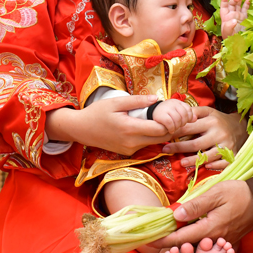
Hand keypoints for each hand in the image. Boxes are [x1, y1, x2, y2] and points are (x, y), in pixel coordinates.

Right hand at [46, 95, 171, 155]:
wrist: (81, 130)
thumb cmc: (97, 113)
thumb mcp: (116, 102)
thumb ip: (137, 101)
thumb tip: (156, 99)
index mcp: (129, 129)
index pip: (160, 129)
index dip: (169, 121)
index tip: (170, 111)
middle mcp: (132, 143)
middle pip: (161, 138)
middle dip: (170, 127)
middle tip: (170, 115)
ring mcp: (130, 150)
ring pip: (155, 143)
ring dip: (161, 132)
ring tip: (160, 118)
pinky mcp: (128, 153)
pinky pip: (146, 145)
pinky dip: (151, 137)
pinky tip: (149, 126)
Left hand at [151, 181, 252, 247]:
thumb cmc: (240, 193)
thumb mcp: (217, 193)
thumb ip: (196, 205)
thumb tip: (175, 215)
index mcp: (210, 228)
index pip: (181, 239)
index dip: (163, 240)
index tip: (148, 239)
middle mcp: (214, 239)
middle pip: (186, 247)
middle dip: (169, 245)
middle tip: (153, 239)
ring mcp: (220, 242)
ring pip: (196, 247)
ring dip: (181, 244)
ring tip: (167, 237)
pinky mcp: (226, 241)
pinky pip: (206, 245)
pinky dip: (194, 242)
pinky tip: (188, 233)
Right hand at [152, 99, 195, 133]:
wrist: (151, 113)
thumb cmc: (167, 114)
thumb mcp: (177, 112)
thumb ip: (187, 115)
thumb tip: (195, 119)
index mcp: (177, 102)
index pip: (188, 109)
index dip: (188, 118)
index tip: (185, 122)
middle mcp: (172, 103)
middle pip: (184, 115)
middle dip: (183, 123)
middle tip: (178, 126)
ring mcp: (166, 108)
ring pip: (178, 120)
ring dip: (177, 127)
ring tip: (174, 128)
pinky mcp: (160, 115)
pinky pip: (170, 123)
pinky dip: (171, 129)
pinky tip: (170, 130)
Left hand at [161, 106, 247, 169]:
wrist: (241, 127)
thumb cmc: (220, 120)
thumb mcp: (209, 111)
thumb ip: (195, 112)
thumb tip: (180, 112)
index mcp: (211, 122)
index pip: (190, 128)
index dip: (175, 133)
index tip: (164, 136)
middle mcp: (218, 134)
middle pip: (196, 144)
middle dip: (179, 148)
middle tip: (166, 150)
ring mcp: (226, 146)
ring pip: (207, 156)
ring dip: (193, 160)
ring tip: (181, 163)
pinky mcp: (232, 155)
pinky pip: (222, 163)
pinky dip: (214, 166)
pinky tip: (205, 167)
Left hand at [220, 0, 249, 37]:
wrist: (240, 45)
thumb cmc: (231, 39)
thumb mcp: (228, 34)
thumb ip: (229, 26)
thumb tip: (234, 20)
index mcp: (225, 18)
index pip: (223, 7)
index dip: (224, 1)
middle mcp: (231, 15)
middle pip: (232, 4)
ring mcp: (238, 16)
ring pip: (239, 5)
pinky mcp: (245, 18)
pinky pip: (245, 9)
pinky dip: (247, 4)